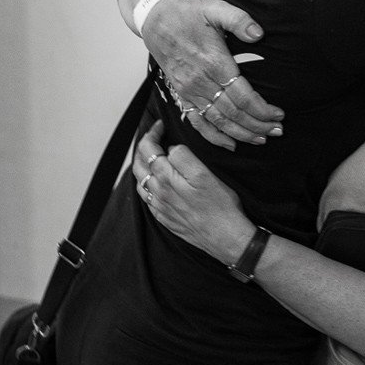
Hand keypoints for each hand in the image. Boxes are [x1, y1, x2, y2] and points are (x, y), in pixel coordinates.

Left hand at [133, 121, 253, 265]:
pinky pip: (147, 199)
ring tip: (150, 157)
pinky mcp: (165, 218)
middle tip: (153, 136)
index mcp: (167, 178)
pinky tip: (155, 184)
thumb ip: (183, 158)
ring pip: (140, 182)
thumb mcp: (205, 174)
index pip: (149, 149)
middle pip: (139, 165)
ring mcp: (160, 207)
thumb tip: (169, 149)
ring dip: (141, 166)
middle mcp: (158, 193)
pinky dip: (146, 186)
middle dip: (143, 147)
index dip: (152, 134)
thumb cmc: (221, 206)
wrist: (225, 238)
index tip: (160, 126)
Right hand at [141, 0, 284, 150]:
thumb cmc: (188, 14)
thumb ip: (239, 20)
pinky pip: (198, 122)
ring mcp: (189, 91)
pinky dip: (214, 136)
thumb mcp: (216, 8)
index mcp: (213, 63)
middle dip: (257, 125)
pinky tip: (230, 144)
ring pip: (218, 121)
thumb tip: (258, 34)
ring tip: (261, 139)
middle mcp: (200, 81)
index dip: (262, 109)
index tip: (279, 115)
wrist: (156, 20)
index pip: (243, 96)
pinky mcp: (182, 95)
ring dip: (241, 133)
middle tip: (278, 131)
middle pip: (233, 113)